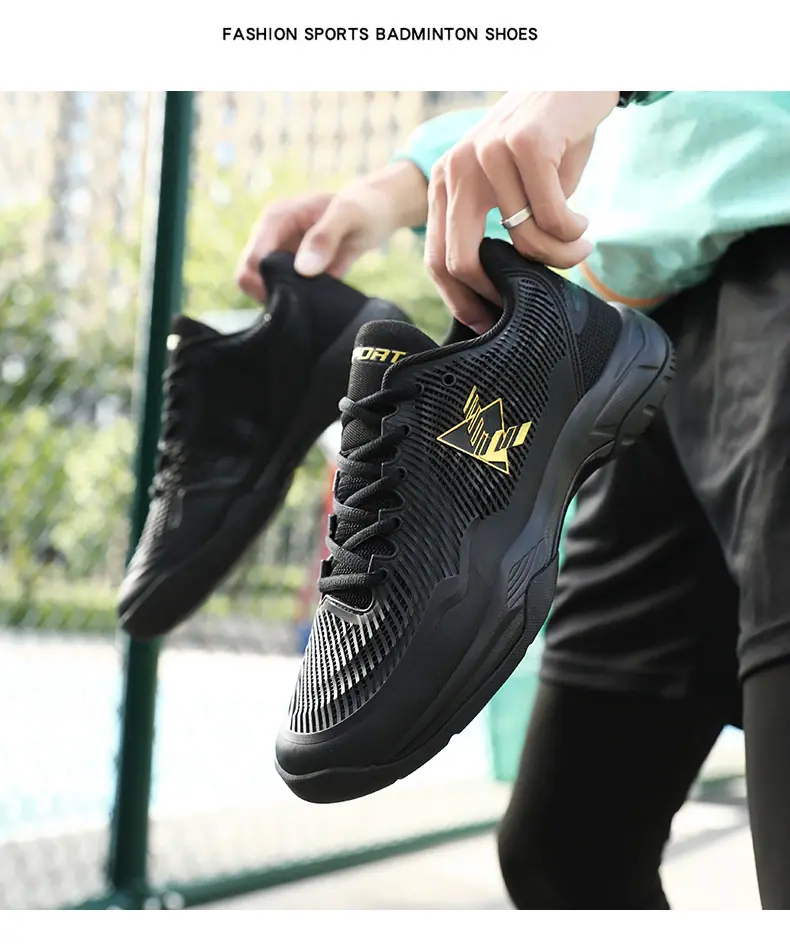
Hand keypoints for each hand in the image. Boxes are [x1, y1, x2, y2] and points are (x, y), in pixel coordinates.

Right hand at [236, 162, 428, 301]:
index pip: (253, 260)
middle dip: (272, 294)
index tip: (296, 297)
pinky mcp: (292, 270)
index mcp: (275, 219)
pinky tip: (317, 301)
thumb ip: (325, 238)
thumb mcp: (348, 216)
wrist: (375, 212)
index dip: (266, 284)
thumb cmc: (362, 207)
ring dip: (284, 300)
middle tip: (305, 302)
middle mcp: (271, 237)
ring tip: (314, 299)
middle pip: (250, 277)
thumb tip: (302, 270)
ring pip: (263, 288)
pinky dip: (295, 302)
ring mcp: (280, 255)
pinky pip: (282, 292)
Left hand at [425, 91, 619, 331]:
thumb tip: (504, 295)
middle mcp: (456, 169)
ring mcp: (487, 154)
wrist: (576, 80)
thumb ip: (498, 231)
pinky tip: (584, 222)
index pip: (436, 259)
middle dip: (495, 294)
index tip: (489, 323)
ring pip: (520, 241)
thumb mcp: (510, 190)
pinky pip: (552, 216)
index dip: (459, 300)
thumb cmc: (546, 145)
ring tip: (580, 248)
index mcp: (445, 184)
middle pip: (459, 260)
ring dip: (559, 257)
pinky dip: (574, 231)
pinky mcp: (525, 144)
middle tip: (529, 306)